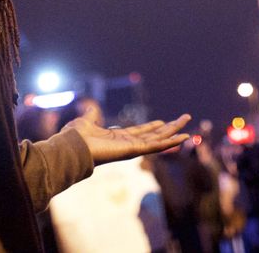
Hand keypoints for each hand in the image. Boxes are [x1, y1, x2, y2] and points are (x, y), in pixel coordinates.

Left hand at [63, 113, 190, 165]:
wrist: (71, 147)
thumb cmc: (75, 137)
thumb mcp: (86, 120)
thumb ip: (92, 114)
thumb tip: (90, 107)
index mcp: (117, 138)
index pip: (140, 132)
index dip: (152, 127)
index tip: (163, 121)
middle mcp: (127, 144)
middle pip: (153, 136)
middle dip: (169, 129)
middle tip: (183, 119)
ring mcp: (132, 149)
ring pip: (158, 141)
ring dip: (173, 134)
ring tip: (188, 129)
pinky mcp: (134, 151)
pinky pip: (156, 146)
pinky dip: (170, 142)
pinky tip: (182, 138)